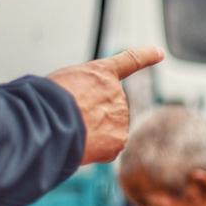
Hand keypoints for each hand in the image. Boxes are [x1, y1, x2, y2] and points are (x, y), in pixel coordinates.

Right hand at [48, 47, 163, 163]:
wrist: (51, 119)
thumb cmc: (46, 100)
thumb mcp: (61, 83)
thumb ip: (80, 94)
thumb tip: (84, 120)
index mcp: (100, 73)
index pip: (129, 61)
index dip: (146, 56)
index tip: (159, 52)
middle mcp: (116, 92)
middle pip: (107, 110)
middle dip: (91, 118)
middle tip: (69, 118)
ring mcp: (120, 116)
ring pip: (107, 131)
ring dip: (91, 134)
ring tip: (71, 129)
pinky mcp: (119, 139)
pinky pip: (107, 149)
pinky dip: (94, 152)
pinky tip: (81, 145)